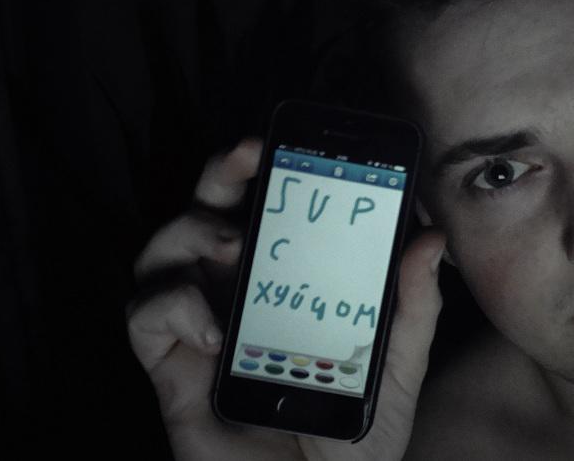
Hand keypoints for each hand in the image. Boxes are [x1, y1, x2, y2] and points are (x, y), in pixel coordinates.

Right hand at [125, 138, 445, 459]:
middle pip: (205, 214)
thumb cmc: (352, 438)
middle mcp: (233, 297)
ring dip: (189, 234)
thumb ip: (412, 306)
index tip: (283, 141)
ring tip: (230, 248)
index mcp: (282, 287)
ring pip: (161, 252)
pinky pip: (144, 315)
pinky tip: (214, 331)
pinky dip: (172, 307)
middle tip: (244, 157)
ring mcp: (198, 330)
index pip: (263, 213)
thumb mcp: (395, 367)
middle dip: (218, 174)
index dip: (263, 172)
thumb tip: (430, 239)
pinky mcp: (170, 369)